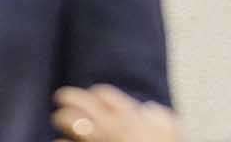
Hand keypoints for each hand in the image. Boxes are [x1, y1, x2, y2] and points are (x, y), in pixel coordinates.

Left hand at [53, 86, 186, 141]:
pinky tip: (60, 141)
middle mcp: (108, 126)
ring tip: (59, 119)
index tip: (92, 96)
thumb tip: (148, 110)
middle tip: (61, 98)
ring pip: (67, 121)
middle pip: (79, 102)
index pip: (104, 94)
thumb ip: (161, 119)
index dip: (96, 94)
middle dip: (68, 98)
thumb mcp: (171, 134)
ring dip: (62, 119)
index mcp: (129, 117)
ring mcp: (94, 141)